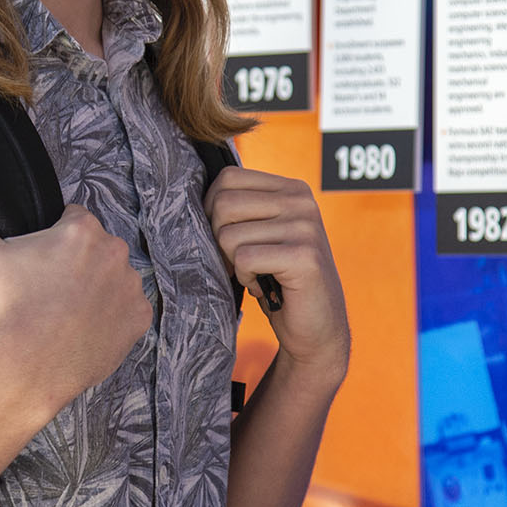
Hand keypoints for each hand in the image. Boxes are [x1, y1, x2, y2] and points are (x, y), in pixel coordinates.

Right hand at [0, 205, 152, 410]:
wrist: (33, 362)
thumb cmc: (12, 308)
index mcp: (82, 230)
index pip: (73, 217)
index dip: (56, 235)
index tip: (46, 256)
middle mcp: (115, 252)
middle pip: (98, 248)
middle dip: (80, 262)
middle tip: (55, 288)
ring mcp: (131, 286)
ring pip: (115, 279)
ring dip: (98, 289)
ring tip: (71, 313)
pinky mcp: (140, 318)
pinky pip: (127, 311)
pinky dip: (112, 317)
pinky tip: (88, 328)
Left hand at [205, 167, 348, 391]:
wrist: (317, 328)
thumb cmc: (279, 280)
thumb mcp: (262, 234)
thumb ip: (241, 210)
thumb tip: (189, 196)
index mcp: (292, 189)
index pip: (228, 178)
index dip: (212, 210)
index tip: (225, 238)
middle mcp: (302, 201)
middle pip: (223, 204)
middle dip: (219, 239)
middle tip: (239, 262)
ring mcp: (305, 227)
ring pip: (229, 235)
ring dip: (234, 264)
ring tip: (257, 275)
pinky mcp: (304, 256)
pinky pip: (244, 259)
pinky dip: (246, 278)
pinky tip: (265, 287)